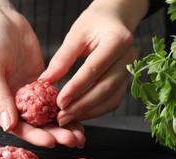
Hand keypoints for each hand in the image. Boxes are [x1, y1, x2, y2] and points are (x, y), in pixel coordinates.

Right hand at [0, 0, 85, 147]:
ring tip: (79, 134)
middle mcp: (12, 103)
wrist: (1, 19)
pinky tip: (79, 114)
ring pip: (46, 115)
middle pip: (34, 125)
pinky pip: (53, 100)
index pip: (16, 126)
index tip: (51, 141)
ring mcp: (27, 94)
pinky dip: (65, 108)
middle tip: (72, 139)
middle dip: (54, 133)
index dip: (34, 135)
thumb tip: (8, 126)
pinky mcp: (39, 84)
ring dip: (63, 125)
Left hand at [39, 0, 148, 125]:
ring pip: (111, 99)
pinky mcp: (126, 82)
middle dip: (81, 106)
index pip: (94, 69)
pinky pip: (112, 101)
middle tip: (61, 117)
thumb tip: (45, 82)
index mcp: (117, 40)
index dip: (76, 88)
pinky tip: (79, 114)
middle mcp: (129, 58)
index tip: (59, 102)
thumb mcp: (75, 35)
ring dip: (88, 112)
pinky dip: (96, 110)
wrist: (113, 21)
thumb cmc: (93, 25)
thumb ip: (61, 59)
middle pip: (105, 88)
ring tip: (67, 118)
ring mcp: (130, 71)